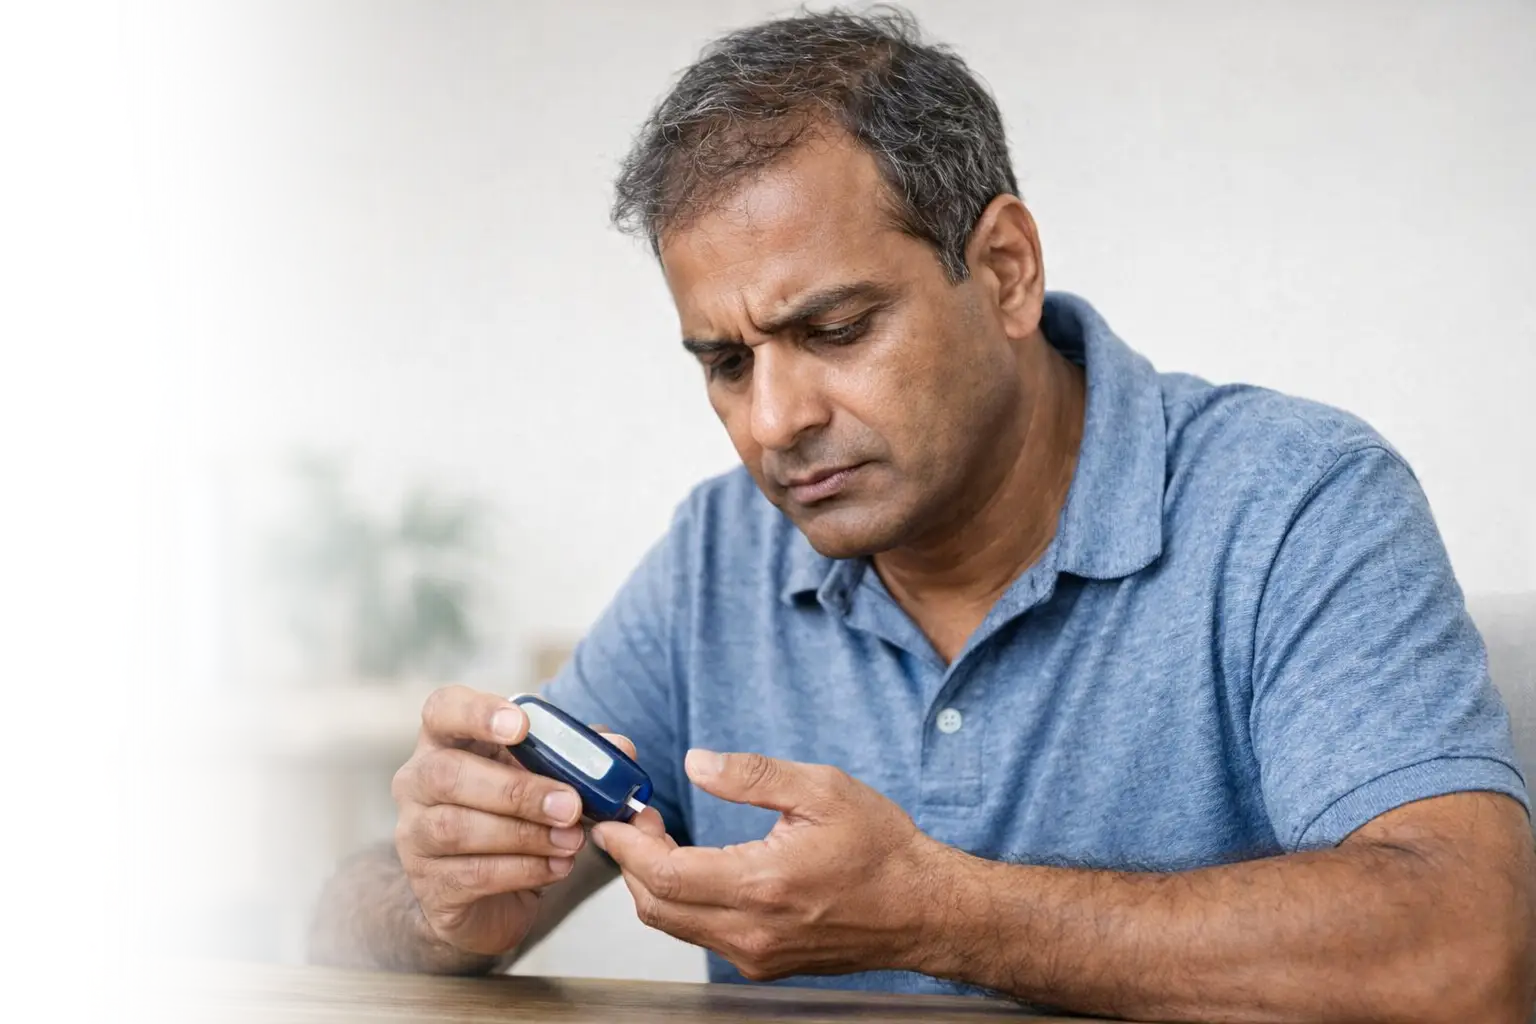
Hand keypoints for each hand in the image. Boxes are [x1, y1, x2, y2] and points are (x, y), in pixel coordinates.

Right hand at [391, 685, 635, 956]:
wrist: (488, 896)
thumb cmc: (515, 817)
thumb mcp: (545, 777)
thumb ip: (581, 757)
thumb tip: (619, 748)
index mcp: (446, 740)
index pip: (443, 709)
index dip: (477, 713)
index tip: (520, 726)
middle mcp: (417, 782)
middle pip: (448, 774)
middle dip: (516, 789)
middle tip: (570, 804)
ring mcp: (414, 836)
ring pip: (457, 828)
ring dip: (525, 834)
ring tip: (572, 840)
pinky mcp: (429, 885)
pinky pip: (472, 874)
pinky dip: (523, 870)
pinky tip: (556, 867)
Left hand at [591, 749, 945, 980]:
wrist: (924, 909)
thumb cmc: (882, 849)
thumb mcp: (822, 789)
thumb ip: (752, 775)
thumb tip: (696, 763)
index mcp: (763, 885)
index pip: (664, 875)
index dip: (628, 845)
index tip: (615, 817)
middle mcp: (753, 931)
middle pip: (656, 907)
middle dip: (632, 863)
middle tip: (637, 821)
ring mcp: (756, 954)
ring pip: (675, 925)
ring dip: (655, 883)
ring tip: (663, 838)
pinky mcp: (763, 963)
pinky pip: (703, 935)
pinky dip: (683, 902)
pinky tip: (696, 867)